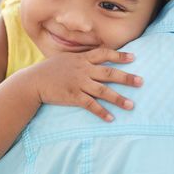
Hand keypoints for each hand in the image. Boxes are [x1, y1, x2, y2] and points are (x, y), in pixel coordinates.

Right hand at [23, 48, 142, 121]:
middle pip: (109, 73)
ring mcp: (78, 83)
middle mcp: (83, 70)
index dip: (119, 56)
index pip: (104, 54)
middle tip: (141, 81)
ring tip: (131, 105)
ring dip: (118, 98)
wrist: (33, 81)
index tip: (133, 58)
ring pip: (103, 91)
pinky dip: (101, 112)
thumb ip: (80, 59)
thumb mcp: (65, 58)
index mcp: (81, 59)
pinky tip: (111, 118)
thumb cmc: (48, 70)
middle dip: (126, 77)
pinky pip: (90, 105)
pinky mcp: (73, 97)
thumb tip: (93, 58)